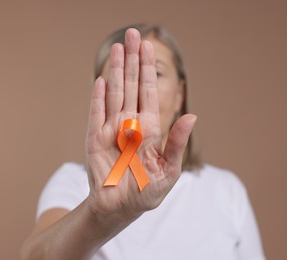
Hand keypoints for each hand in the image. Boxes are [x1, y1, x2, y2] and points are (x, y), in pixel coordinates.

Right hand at [85, 28, 195, 221]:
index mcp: (150, 128)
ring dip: (116, 71)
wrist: (120, 208)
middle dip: (133, 60)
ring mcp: (111, 129)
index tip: (147, 46)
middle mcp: (130, 123)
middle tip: (132, 34)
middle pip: (131, 85)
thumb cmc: (147, 192)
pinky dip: (98, 97)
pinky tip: (101, 79)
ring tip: (117, 48)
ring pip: (114, 93)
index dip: (148, 69)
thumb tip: (192, 116)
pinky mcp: (94, 139)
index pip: (148, 91)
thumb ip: (177, 142)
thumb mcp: (169, 170)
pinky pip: (96, 114)